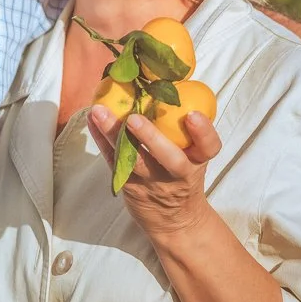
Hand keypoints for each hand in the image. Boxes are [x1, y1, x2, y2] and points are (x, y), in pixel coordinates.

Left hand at [87, 105, 221, 240]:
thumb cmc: (182, 175)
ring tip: (98, 112)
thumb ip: (185, 130)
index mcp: (197, 161)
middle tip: (134, 118)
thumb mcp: (193, 156)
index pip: (209, 147)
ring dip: (114, 135)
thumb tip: (167, 80)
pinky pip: (114, 162)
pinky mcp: (130, 187)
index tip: (193, 115)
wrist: (176, 220)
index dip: (204, 132)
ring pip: (134, 161)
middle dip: (152, 138)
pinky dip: (101, 139)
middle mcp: (178, 173)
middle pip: (170, 158)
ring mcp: (153, 183)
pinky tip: (91, 119)